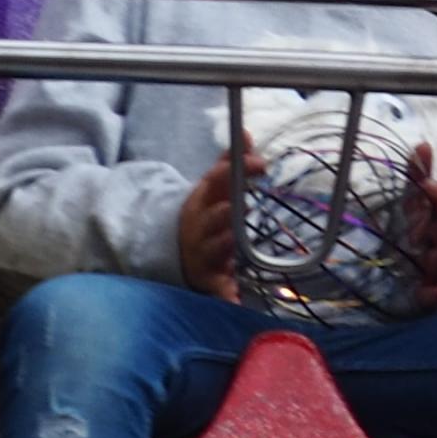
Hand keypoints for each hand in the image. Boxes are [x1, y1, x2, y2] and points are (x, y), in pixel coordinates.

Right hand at [177, 145, 250, 299]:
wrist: (174, 250)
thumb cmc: (205, 214)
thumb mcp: (213, 189)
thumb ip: (231, 163)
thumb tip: (245, 133)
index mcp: (204, 200)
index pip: (218, 181)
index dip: (236, 170)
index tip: (261, 163)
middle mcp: (201, 226)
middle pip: (213, 217)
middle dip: (224, 212)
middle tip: (237, 205)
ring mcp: (203, 253)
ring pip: (214, 249)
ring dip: (223, 245)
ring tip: (232, 240)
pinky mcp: (208, 278)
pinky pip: (218, 289)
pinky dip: (225, 296)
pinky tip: (235, 304)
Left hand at [407, 144, 436, 310]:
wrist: (424, 286)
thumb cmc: (422, 243)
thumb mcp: (415, 212)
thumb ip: (418, 180)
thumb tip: (422, 144)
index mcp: (433, 222)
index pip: (436, 201)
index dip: (433, 187)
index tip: (425, 172)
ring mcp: (435, 268)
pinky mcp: (427, 293)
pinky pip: (431, 295)